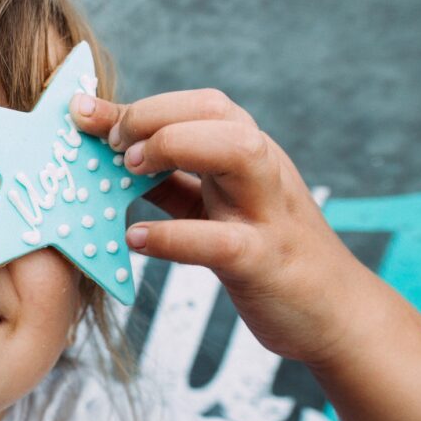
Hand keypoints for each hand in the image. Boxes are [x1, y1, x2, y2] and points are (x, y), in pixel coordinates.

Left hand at [70, 89, 375, 365]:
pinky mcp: (265, 262)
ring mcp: (268, 215)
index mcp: (250, 155)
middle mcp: (263, 173)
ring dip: (176, 147)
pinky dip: (174, 236)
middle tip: (112, 147)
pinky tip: (137, 239)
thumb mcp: (221, 208)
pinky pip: (221, 240)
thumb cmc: (268, 255)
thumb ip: (173, 182)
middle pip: (217, 111)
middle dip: (156, 115)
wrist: (336, 315)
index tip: (84, 113)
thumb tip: (114, 157)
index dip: (139, 105)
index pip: (199, 105)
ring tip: (129, 170)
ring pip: (238, 152)